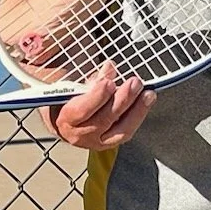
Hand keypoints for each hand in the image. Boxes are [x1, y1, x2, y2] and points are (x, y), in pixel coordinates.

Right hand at [38, 62, 154, 149]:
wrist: (62, 121)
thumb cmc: (64, 100)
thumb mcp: (68, 85)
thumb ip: (86, 76)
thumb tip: (108, 66)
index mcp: (66, 119)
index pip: (81, 110)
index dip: (96, 97)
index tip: (108, 82)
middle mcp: (80, 134)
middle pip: (104, 119)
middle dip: (122, 99)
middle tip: (134, 83)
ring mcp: (96, 141)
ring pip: (120, 130)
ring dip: (137, 110)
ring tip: (148, 94)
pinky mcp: (109, 143)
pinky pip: (126, 132)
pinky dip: (138, 116)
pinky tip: (146, 102)